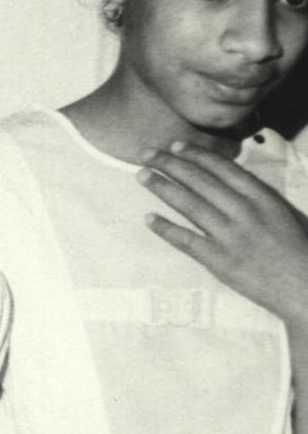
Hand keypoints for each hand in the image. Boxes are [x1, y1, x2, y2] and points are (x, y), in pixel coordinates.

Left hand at [139, 140, 307, 326]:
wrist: (306, 288)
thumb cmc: (299, 249)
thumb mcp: (283, 213)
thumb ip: (257, 196)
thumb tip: (228, 178)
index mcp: (262, 198)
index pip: (222, 168)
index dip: (196, 155)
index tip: (175, 145)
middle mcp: (244, 212)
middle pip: (199, 181)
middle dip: (170, 164)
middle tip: (146, 154)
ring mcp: (230, 236)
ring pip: (189, 205)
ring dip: (162, 187)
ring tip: (141, 175)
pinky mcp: (219, 260)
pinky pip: (186, 240)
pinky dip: (166, 229)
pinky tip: (148, 219)